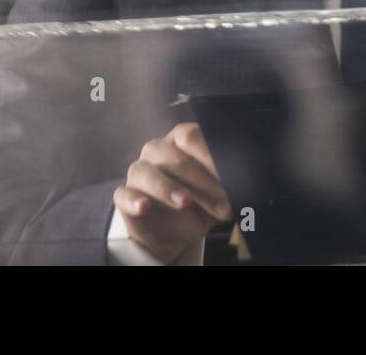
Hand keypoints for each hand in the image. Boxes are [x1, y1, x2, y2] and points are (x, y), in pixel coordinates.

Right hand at [113, 122, 233, 263]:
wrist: (177, 229)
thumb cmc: (201, 201)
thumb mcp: (220, 191)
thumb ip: (228, 181)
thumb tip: (243, 181)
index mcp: (180, 141)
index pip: (189, 136)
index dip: (208, 153)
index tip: (228, 174)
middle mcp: (157, 151)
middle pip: (173, 157)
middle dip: (201, 182)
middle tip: (222, 204)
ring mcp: (139, 173)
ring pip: (145, 172)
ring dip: (166, 187)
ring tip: (185, 202)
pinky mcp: (125, 197)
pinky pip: (122, 194)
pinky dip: (133, 200)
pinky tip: (144, 206)